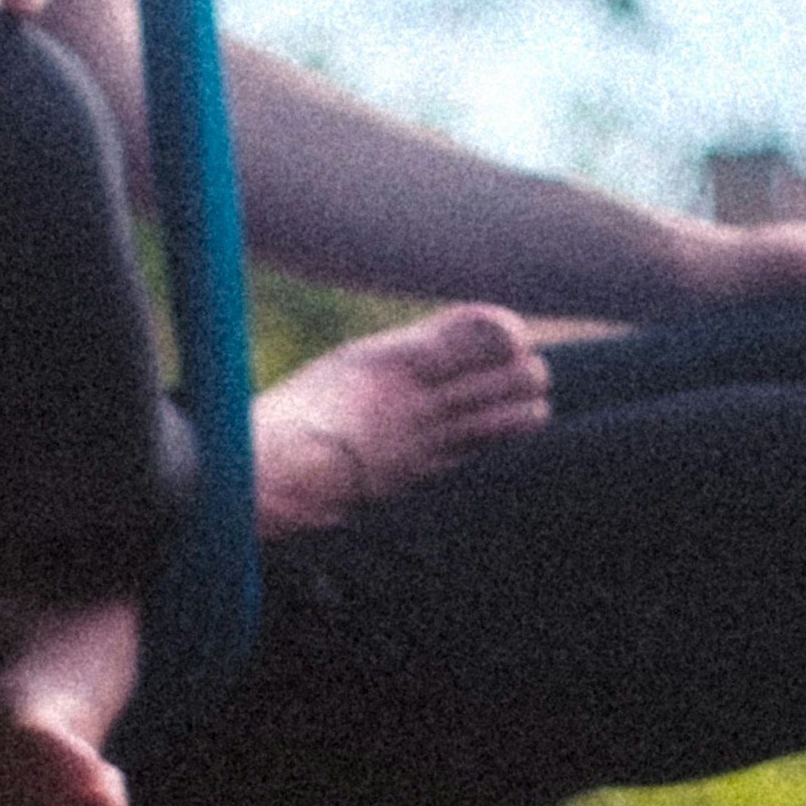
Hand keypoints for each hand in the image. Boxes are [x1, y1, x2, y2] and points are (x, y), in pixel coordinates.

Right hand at [252, 305, 554, 531]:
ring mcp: (421, 438)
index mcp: (393, 356)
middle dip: (524, 369)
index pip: (477, 332)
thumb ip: (410, 350)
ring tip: (532, 398)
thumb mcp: (355, 361)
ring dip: (525, 404)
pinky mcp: (422, 473)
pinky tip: (521, 427)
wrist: (272, 470)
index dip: (504, 331)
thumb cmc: (308, 409)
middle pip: (501, 374)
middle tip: (528, 368)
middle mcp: (414, 395)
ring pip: (503, 416)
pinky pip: (481, 450)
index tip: (514, 334)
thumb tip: (464, 336)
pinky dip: (506, 436)